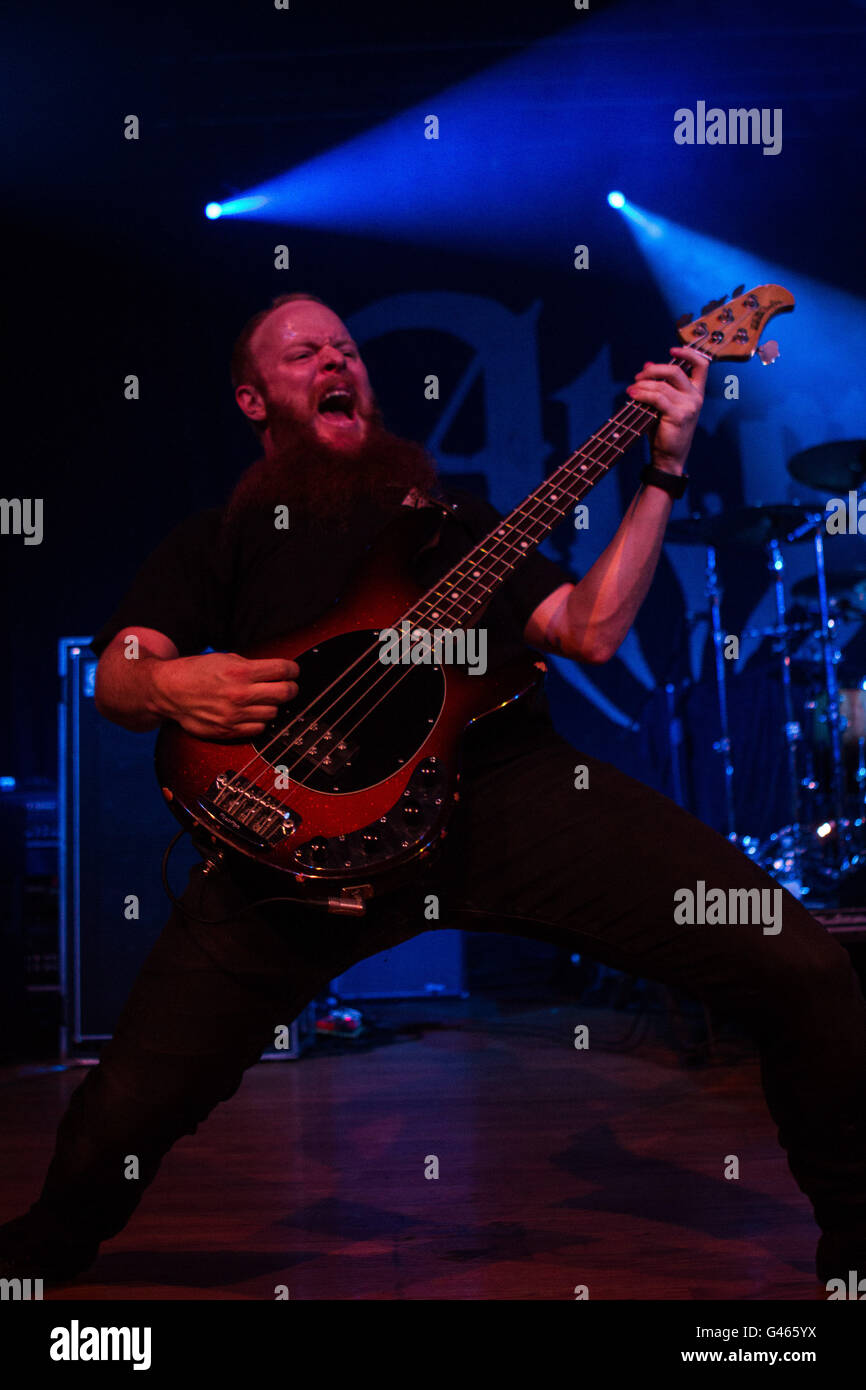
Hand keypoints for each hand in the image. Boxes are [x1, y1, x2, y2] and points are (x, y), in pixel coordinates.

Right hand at [151, 652, 298, 738]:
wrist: (169, 691)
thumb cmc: (195, 672)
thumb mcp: (224, 658)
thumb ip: (251, 665)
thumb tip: (276, 671)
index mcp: (240, 671)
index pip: (283, 670)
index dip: (293, 670)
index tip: (292, 671)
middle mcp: (240, 694)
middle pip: (285, 693)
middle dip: (290, 687)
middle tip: (287, 686)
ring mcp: (235, 715)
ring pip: (274, 713)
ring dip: (273, 705)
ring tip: (264, 699)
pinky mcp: (229, 730)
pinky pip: (259, 729)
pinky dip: (260, 721)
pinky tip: (253, 713)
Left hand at [625, 345, 708, 474]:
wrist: (669, 457)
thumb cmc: (666, 430)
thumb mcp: (664, 404)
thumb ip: (659, 385)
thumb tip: (647, 365)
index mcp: (696, 392)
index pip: (702, 365)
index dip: (688, 353)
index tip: (672, 350)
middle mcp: (696, 397)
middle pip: (675, 371)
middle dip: (654, 370)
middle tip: (639, 376)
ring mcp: (689, 406)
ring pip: (662, 385)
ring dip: (642, 385)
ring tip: (631, 390)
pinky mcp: (679, 415)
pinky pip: (657, 398)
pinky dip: (642, 394)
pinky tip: (633, 395)